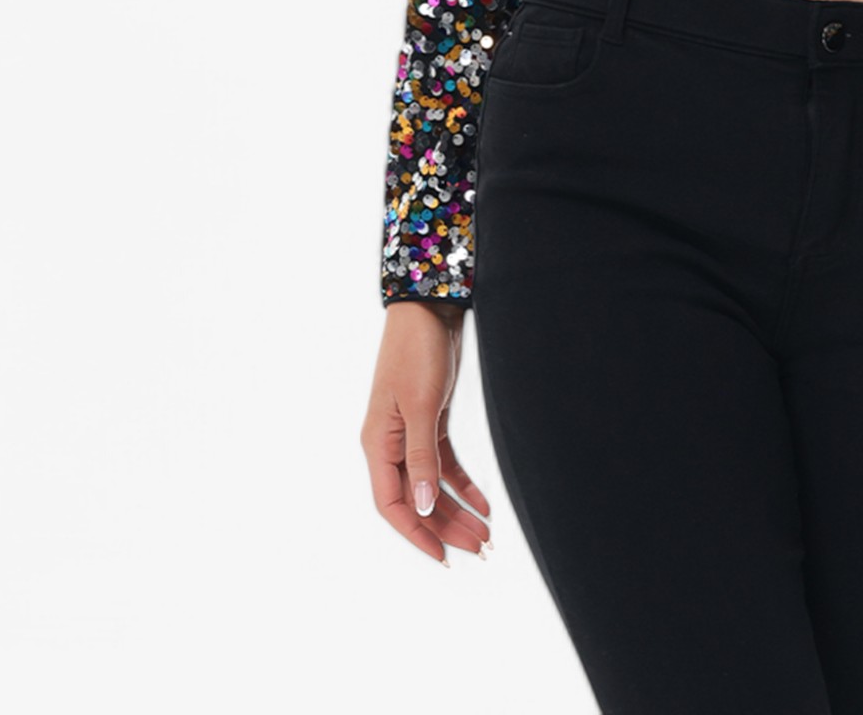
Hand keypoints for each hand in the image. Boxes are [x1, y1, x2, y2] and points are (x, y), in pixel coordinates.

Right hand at [360, 298, 493, 565]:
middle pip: (416, 499)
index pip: (392, 504)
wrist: (430, 307)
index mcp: (378, 444)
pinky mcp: (430, 419)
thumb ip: (420, 457)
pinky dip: (462, 483)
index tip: (442, 557)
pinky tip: (482, 502)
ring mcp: (411, 433)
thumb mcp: (420, 406)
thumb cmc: (417, 351)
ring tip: (484, 534)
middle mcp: (391, 444)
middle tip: (478, 549)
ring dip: (456, 509)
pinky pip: (444, 463)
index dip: (415, 534)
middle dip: (446, 526)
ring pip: (432, 485)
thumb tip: (419, 507)